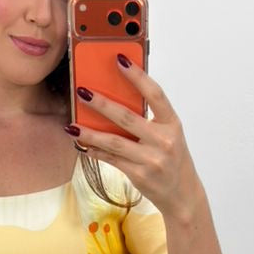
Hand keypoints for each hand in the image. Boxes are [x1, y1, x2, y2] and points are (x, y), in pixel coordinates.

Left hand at [67, 57, 202, 214]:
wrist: (182, 194)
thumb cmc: (172, 159)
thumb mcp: (169, 135)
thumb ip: (149, 119)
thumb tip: (117, 98)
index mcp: (172, 124)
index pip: (155, 94)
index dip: (137, 76)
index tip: (119, 59)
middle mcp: (164, 141)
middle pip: (127, 117)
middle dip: (102, 104)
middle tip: (82, 91)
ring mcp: (151, 159)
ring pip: (114, 142)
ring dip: (90, 132)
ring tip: (71, 125)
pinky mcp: (139, 175)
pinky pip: (112, 159)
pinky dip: (95, 151)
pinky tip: (82, 144)